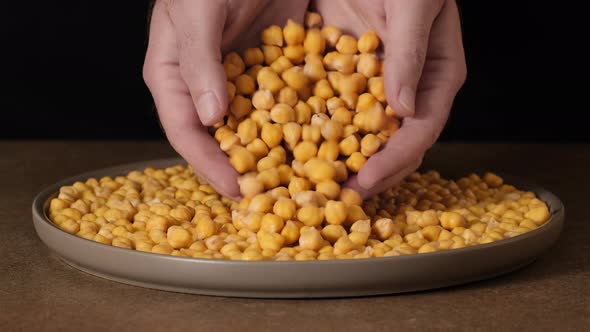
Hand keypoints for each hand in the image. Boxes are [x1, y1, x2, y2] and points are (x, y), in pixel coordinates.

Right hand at [143, 0, 308, 198]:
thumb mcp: (198, 10)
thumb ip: (199, 61)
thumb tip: (210, 120)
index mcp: (174, 76)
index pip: (184, 131)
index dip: (207, 164)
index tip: (234, 190)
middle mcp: (205, 86)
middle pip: (219, 139)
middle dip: (241, 170)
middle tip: (269, 199)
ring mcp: (241, 80)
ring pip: (254, 127)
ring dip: (274, 155)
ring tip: (298, 183)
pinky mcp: (272, 70)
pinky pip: (283, 104)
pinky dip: (298, 124)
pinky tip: (321, 144)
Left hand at [314, 0, 466, 197]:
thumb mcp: (413, 2)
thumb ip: (409, 52)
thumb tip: (403, 109)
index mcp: (437, 75)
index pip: (422, 128)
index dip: (396, 159)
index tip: (366, 181)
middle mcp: (408, 89)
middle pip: (394, 144)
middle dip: (368, 173)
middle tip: (338, 200)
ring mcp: (373, 86)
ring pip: (360, 135)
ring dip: (340, 162)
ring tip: (314, 188)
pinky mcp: (342, 76)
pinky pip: (330, 110)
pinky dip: (315, 132)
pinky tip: (292, 150)